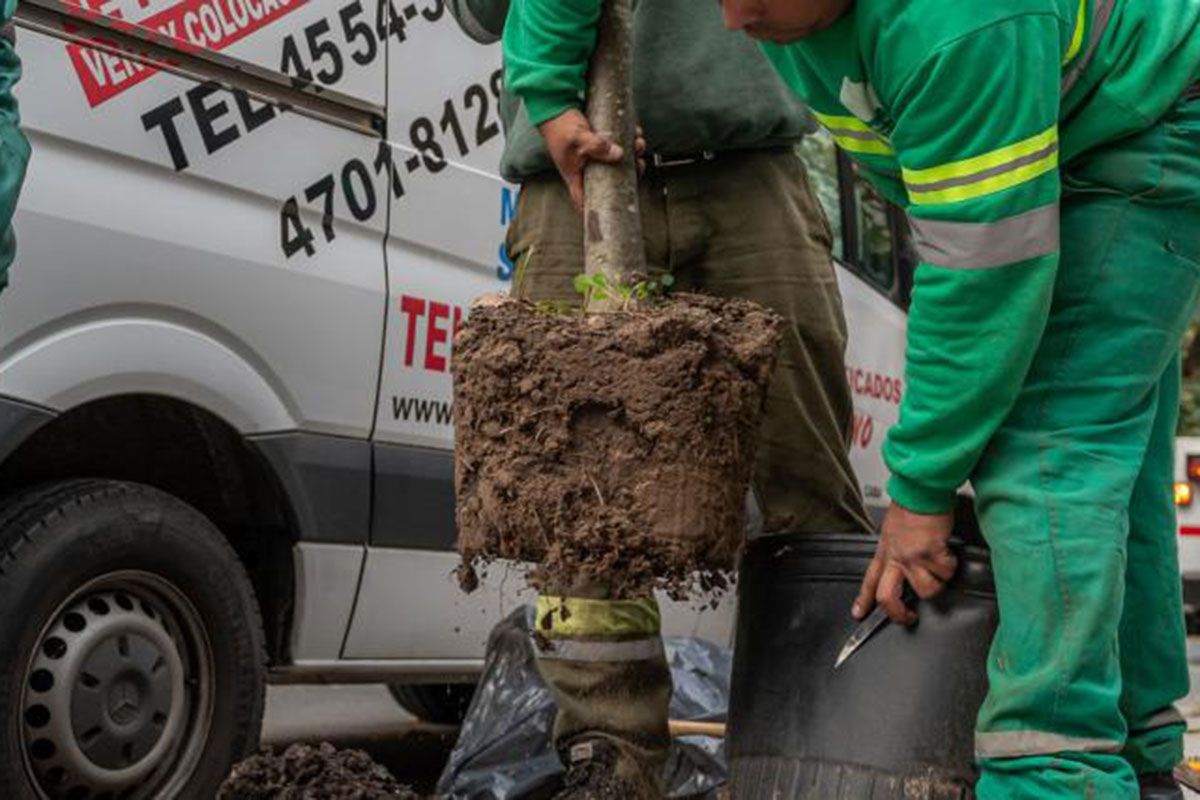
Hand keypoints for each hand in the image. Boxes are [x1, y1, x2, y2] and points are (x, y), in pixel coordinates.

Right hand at [537, 109, 645, 211]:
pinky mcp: (601, 142)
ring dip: (633, 154)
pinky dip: (629, 140)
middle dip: (630, 173)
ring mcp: (595, 156)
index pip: (585, 202)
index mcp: (576, 177)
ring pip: (619, 162)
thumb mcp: (577, 139)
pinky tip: (635, 132)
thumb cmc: (559, 127)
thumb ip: (597, 147)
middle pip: (611, 181)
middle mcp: (587, 170)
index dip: (599, 210)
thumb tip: (619, 154)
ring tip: (638, 144)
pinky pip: (619, 145)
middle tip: (639, 165)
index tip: (616, 210)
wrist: (554, 106)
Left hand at [853, 502, 955, 625]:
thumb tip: (902, 563)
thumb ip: (895, 550)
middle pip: (887, 597)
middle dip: (898, 614)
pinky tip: (948, 554)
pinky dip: (951, 567)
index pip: (869, 580)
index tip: (859, 613)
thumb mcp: (892, 531)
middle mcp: (896, 558)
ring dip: (937, 584)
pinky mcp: (931, 553)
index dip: (863, 600)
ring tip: (939, 570)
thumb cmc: (910, 508)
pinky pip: (945, 572)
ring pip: (926, 590)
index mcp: (885, 552)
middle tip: (909, 617)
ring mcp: (912, 557)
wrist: (921, 491)